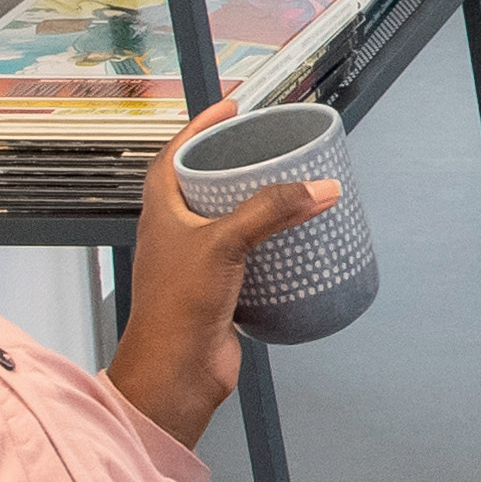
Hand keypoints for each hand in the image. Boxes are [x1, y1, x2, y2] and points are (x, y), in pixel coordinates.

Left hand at [114, 98, 337, 447]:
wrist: (175, 373)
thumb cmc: (175, 310)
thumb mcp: (224, 244)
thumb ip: (271, 211)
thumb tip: (318, 187)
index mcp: (162, 212)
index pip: (176, 154)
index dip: (201, 127)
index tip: (230, 108)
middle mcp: (175, 233)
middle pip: (203, 184)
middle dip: (232, 163)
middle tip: (265, 146)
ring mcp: (195, 263)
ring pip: (227, 221)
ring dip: (254, 204)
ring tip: (287, 188)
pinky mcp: (218, 290)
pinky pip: (246, 256)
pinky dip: (268, 246)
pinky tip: (292, 244)